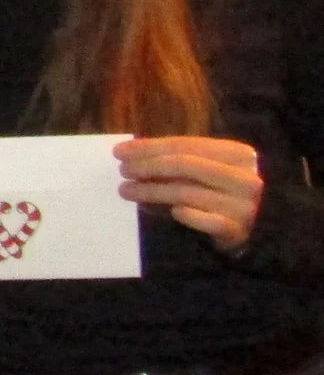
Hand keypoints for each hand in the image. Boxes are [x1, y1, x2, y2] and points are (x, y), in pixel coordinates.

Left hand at [118, 135, 262, 252]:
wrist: (255, 229)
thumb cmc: (219, 193)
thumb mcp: (203, 171)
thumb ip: (175, 161)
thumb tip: (130, 154)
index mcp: (237, 153)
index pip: (185, 145)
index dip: (149, 147)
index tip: (119, 152)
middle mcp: (244, 176)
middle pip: (185, 165)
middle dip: (148, 166)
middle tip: (122, 171)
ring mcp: (243, 204)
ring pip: (187, 192)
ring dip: (152, 191)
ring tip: (126, 190)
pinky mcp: (237, 229)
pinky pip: (205, 221)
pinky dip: (186, 215)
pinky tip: (170, 212)